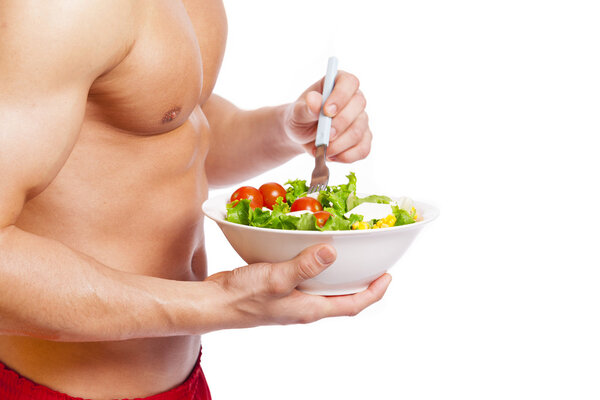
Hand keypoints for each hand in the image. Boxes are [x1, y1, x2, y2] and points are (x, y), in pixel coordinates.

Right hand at [205, 244, 390, 328]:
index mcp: (310, 309)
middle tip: (372, 264)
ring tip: (348, 256)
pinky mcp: (280, 291)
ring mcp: (292, 300)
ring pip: (324, 289)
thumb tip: (333, 252)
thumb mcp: (277, 278)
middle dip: (360, 284)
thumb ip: (305, 265)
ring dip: (338, 275)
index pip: (352, 304)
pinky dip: (316, 268)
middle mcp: (305, 307)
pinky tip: (310, 253)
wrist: (214, 303)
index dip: (374, 292)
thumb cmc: (243, 296)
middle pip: (342, 298)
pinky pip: (306, 280)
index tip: (388, 276)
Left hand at [283, 72, 371, 162]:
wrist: (302, 136)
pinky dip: (346, 156)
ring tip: (323, 149)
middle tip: (324, 137)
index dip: (341, 96)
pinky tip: (331, 156)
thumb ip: (305, 107)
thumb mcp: (296, 112)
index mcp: (339, 83)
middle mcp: (354, 99)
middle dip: (339, 125)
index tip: (327, 111)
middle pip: (358, 106)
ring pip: (359, 131)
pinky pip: (363, 149)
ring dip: (339, 144)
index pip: (349, 82)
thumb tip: (314, 100)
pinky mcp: (363, 139)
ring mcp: (361, 120)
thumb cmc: (300, 118)